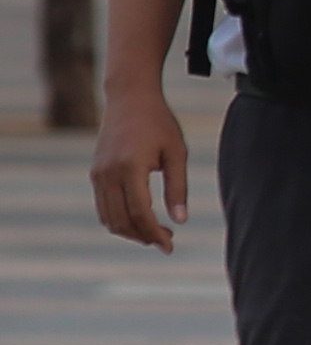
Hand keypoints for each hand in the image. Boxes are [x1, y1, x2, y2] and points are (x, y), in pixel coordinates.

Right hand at [90, 89, 190, 252]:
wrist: (130, 98)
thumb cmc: (159, 123)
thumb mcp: (177, 153)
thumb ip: (178, 188)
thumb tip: (181, 220)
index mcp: (130, 168)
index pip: (139, 212)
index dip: (154, 233)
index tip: (170, 246)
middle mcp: (108, 174)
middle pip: (121, 220)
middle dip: (143, 236)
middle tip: (167, 241)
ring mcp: (98, 174)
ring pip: (109, 217)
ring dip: (130, 231)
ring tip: (156, 233)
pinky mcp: (96, 173)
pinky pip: (103, 206)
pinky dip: (119, 219)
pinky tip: (140, 219)